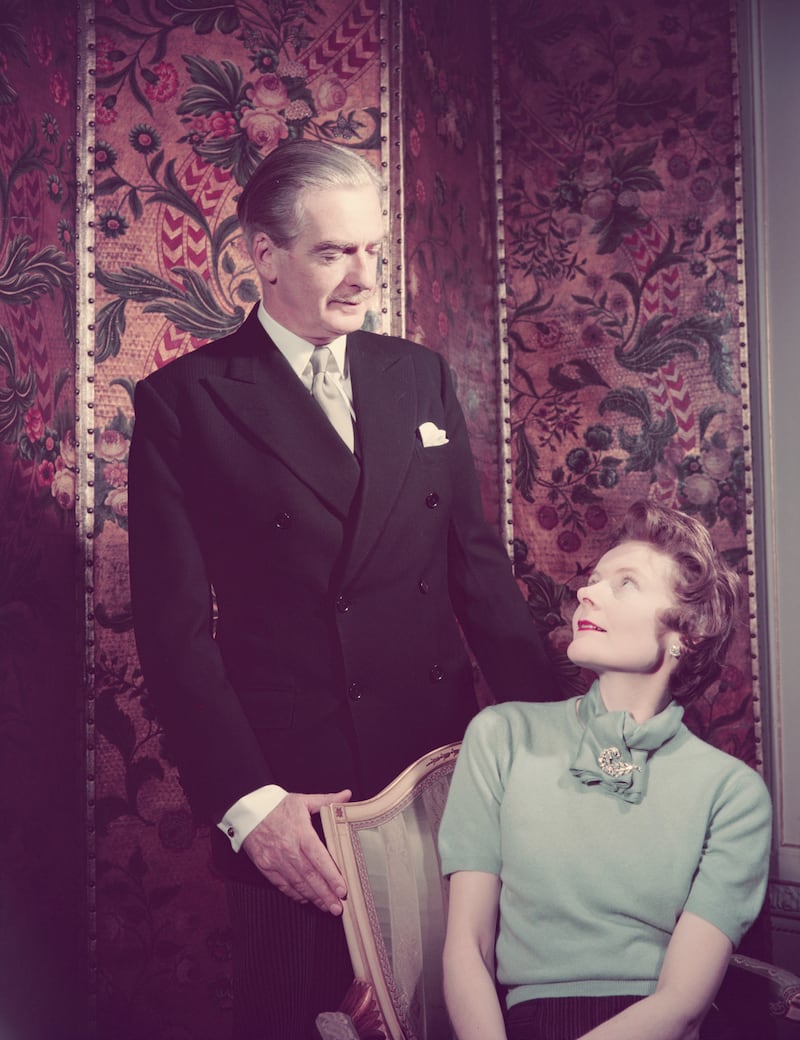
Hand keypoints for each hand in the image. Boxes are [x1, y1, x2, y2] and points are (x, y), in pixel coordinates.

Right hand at [241, 789, 351, 914]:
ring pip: (297, 884)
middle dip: (325, 894)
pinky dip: (295, 894)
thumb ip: (327, 800)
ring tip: (326, 907)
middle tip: (338, 908)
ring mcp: (275, 860)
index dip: (331, 876)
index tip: (342, 890)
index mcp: (300, 832)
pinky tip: (306, 900)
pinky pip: (282, 884)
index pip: (319, 858)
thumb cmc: (277, 805)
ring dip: (313, 897)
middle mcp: (288, 849)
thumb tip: (347, 795)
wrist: (248, 811)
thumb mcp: (303, 800)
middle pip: (310, 876)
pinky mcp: (266, 867)